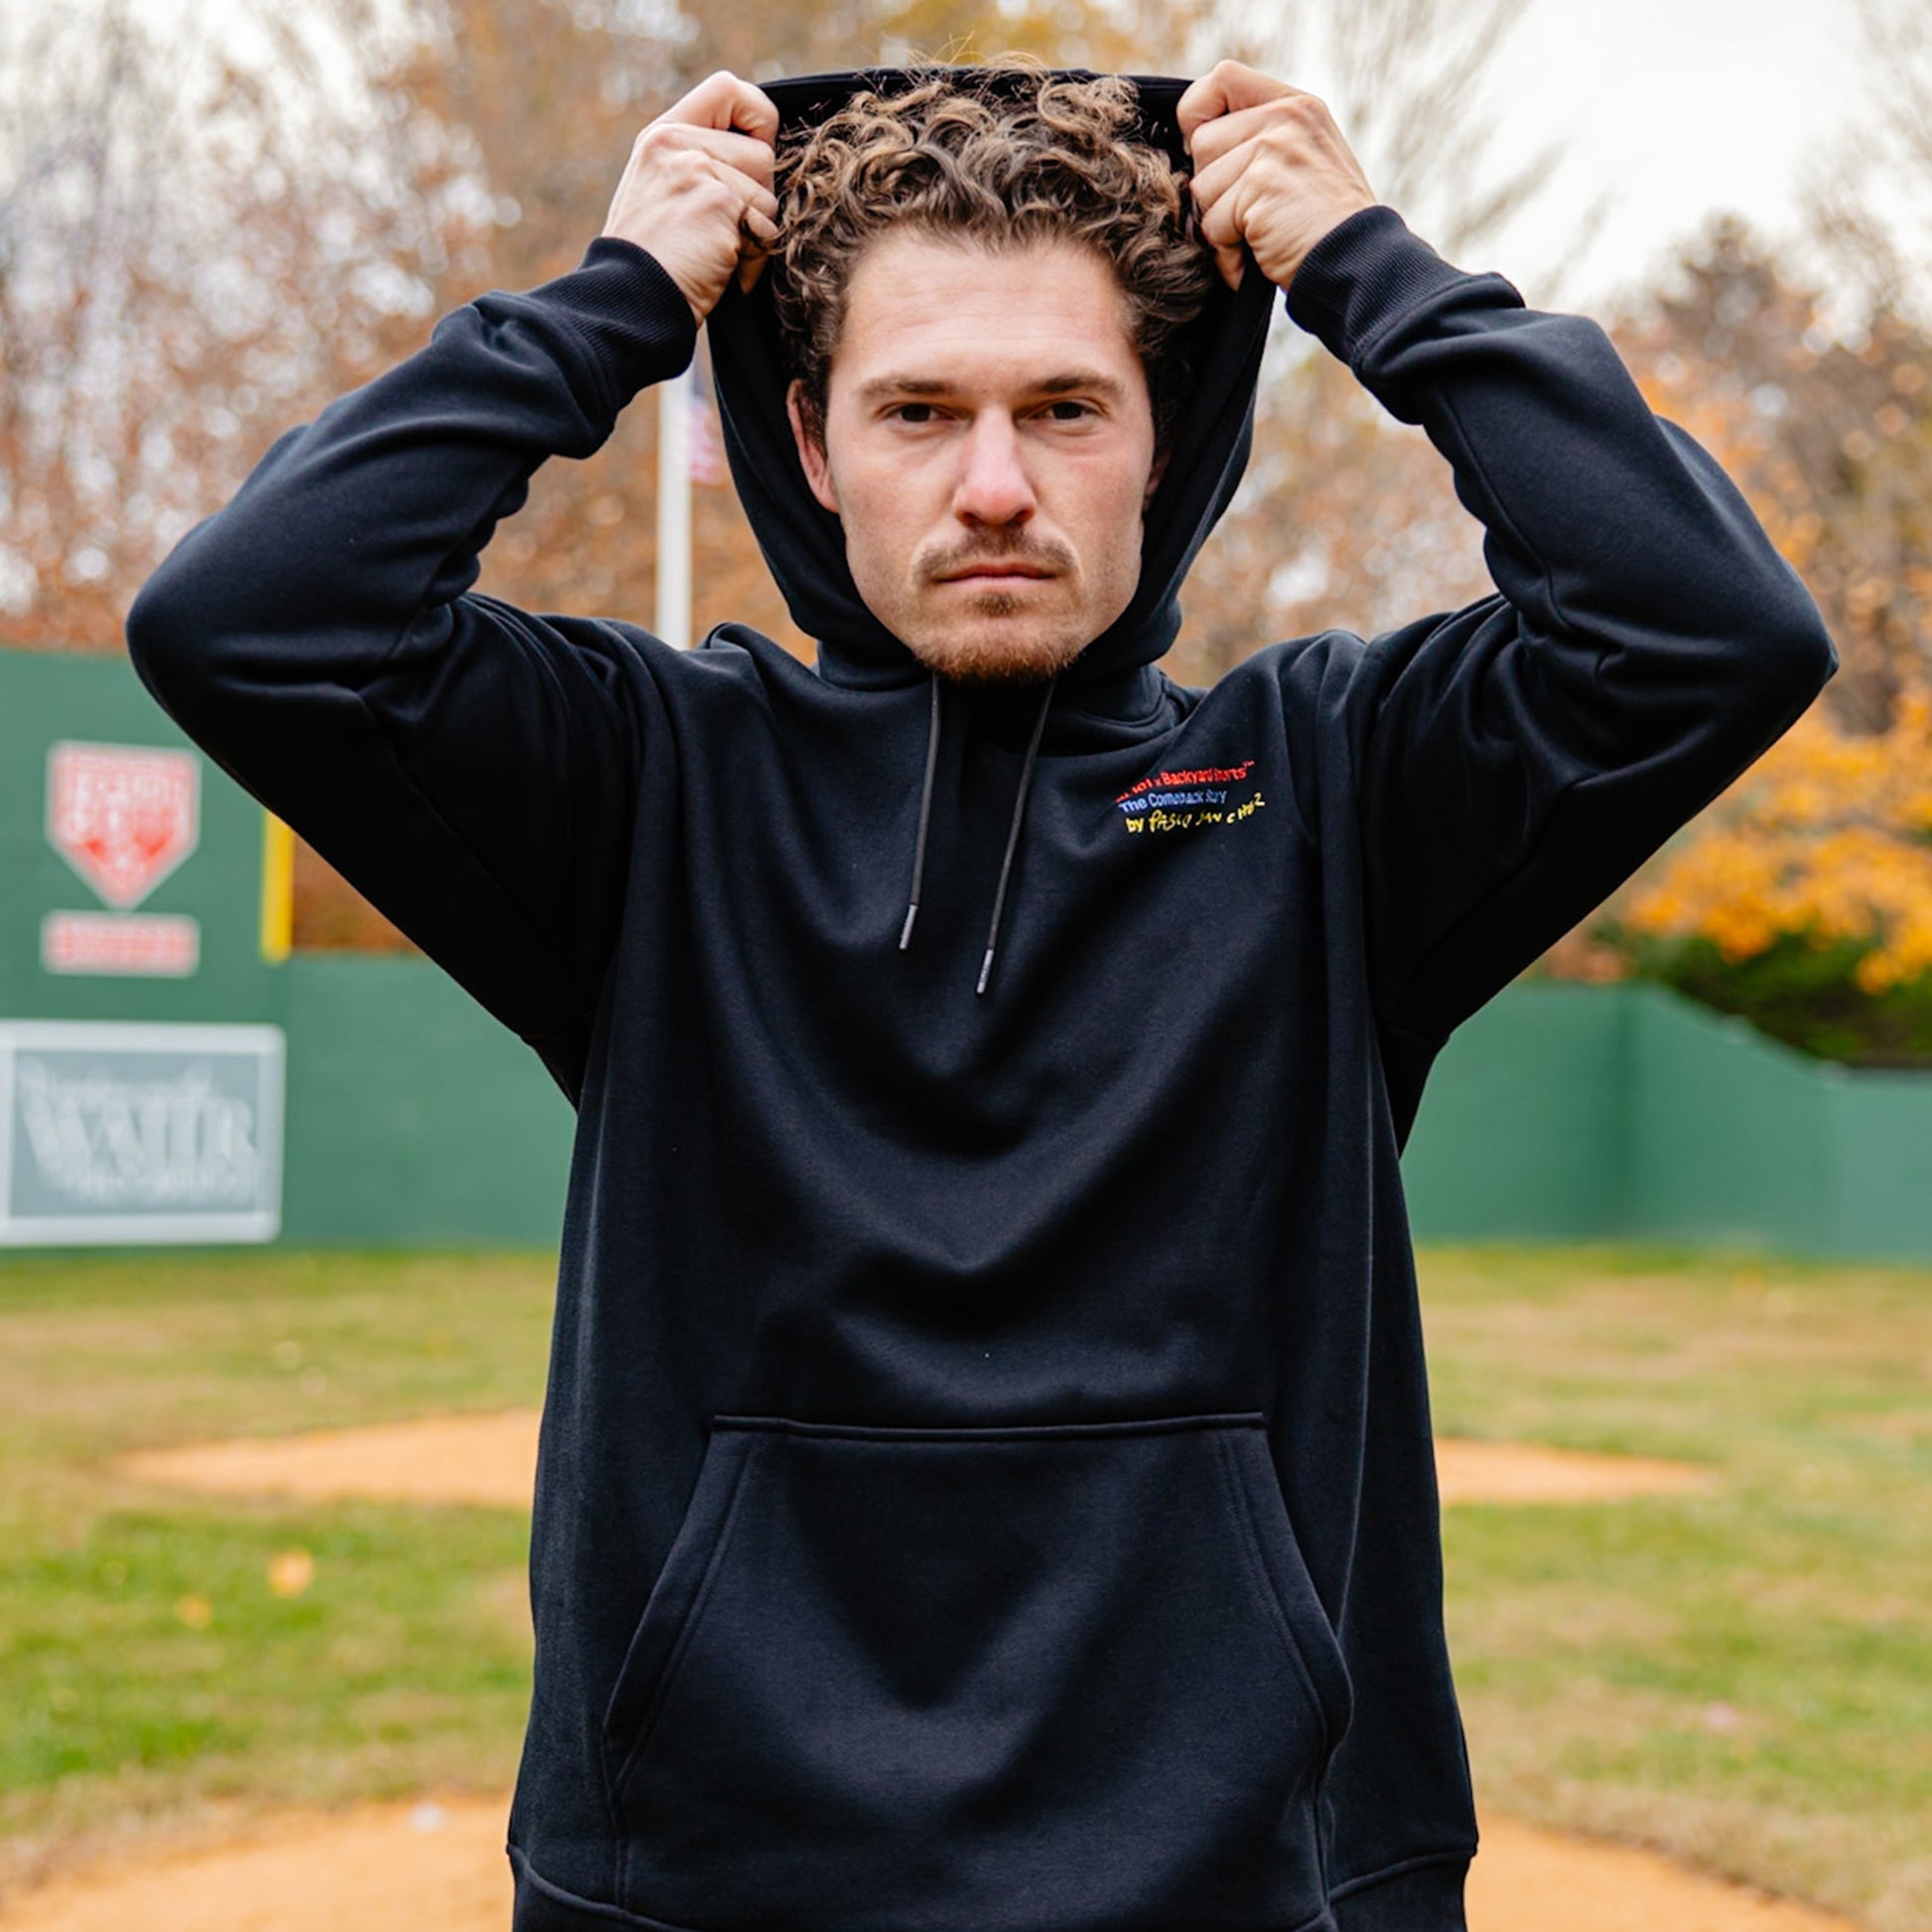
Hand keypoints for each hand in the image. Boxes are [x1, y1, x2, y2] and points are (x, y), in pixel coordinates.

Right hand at [602, 71, 779, 324]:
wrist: (628, 302)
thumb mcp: (661, 193)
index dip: (757, 118)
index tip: (753, 153)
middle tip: (721, 231)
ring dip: (755, 233)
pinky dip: (754, 257)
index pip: (728, 90)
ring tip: (716, 254)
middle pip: (763, 153)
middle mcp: (677, 143)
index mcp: (662, 136)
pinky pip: (766, 227)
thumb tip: (762, 160)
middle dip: (756, 199)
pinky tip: (721, 270)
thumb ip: (700, 163)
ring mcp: (696, 169)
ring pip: (768, 194)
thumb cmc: (650, 263)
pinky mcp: (717, 201)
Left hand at [1177, 60, 1378, 292]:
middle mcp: (1285, 118)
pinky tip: (1260, 251)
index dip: (1198, 115)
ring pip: (1201, 186)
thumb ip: (1261, 138)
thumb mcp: (1304, 160)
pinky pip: (1212, 223)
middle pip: (1202, 142)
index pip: (1222, 79)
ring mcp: (1273, 148)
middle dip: (1214, 188)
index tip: (1208, 152)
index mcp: (1295, 106)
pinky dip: (1228, 251)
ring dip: (1221, 223)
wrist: (1357, 263)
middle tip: (1252, 212)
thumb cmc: (1324, 227)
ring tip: (1261, 233)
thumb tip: (1194, 142)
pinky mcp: (1260, 185)